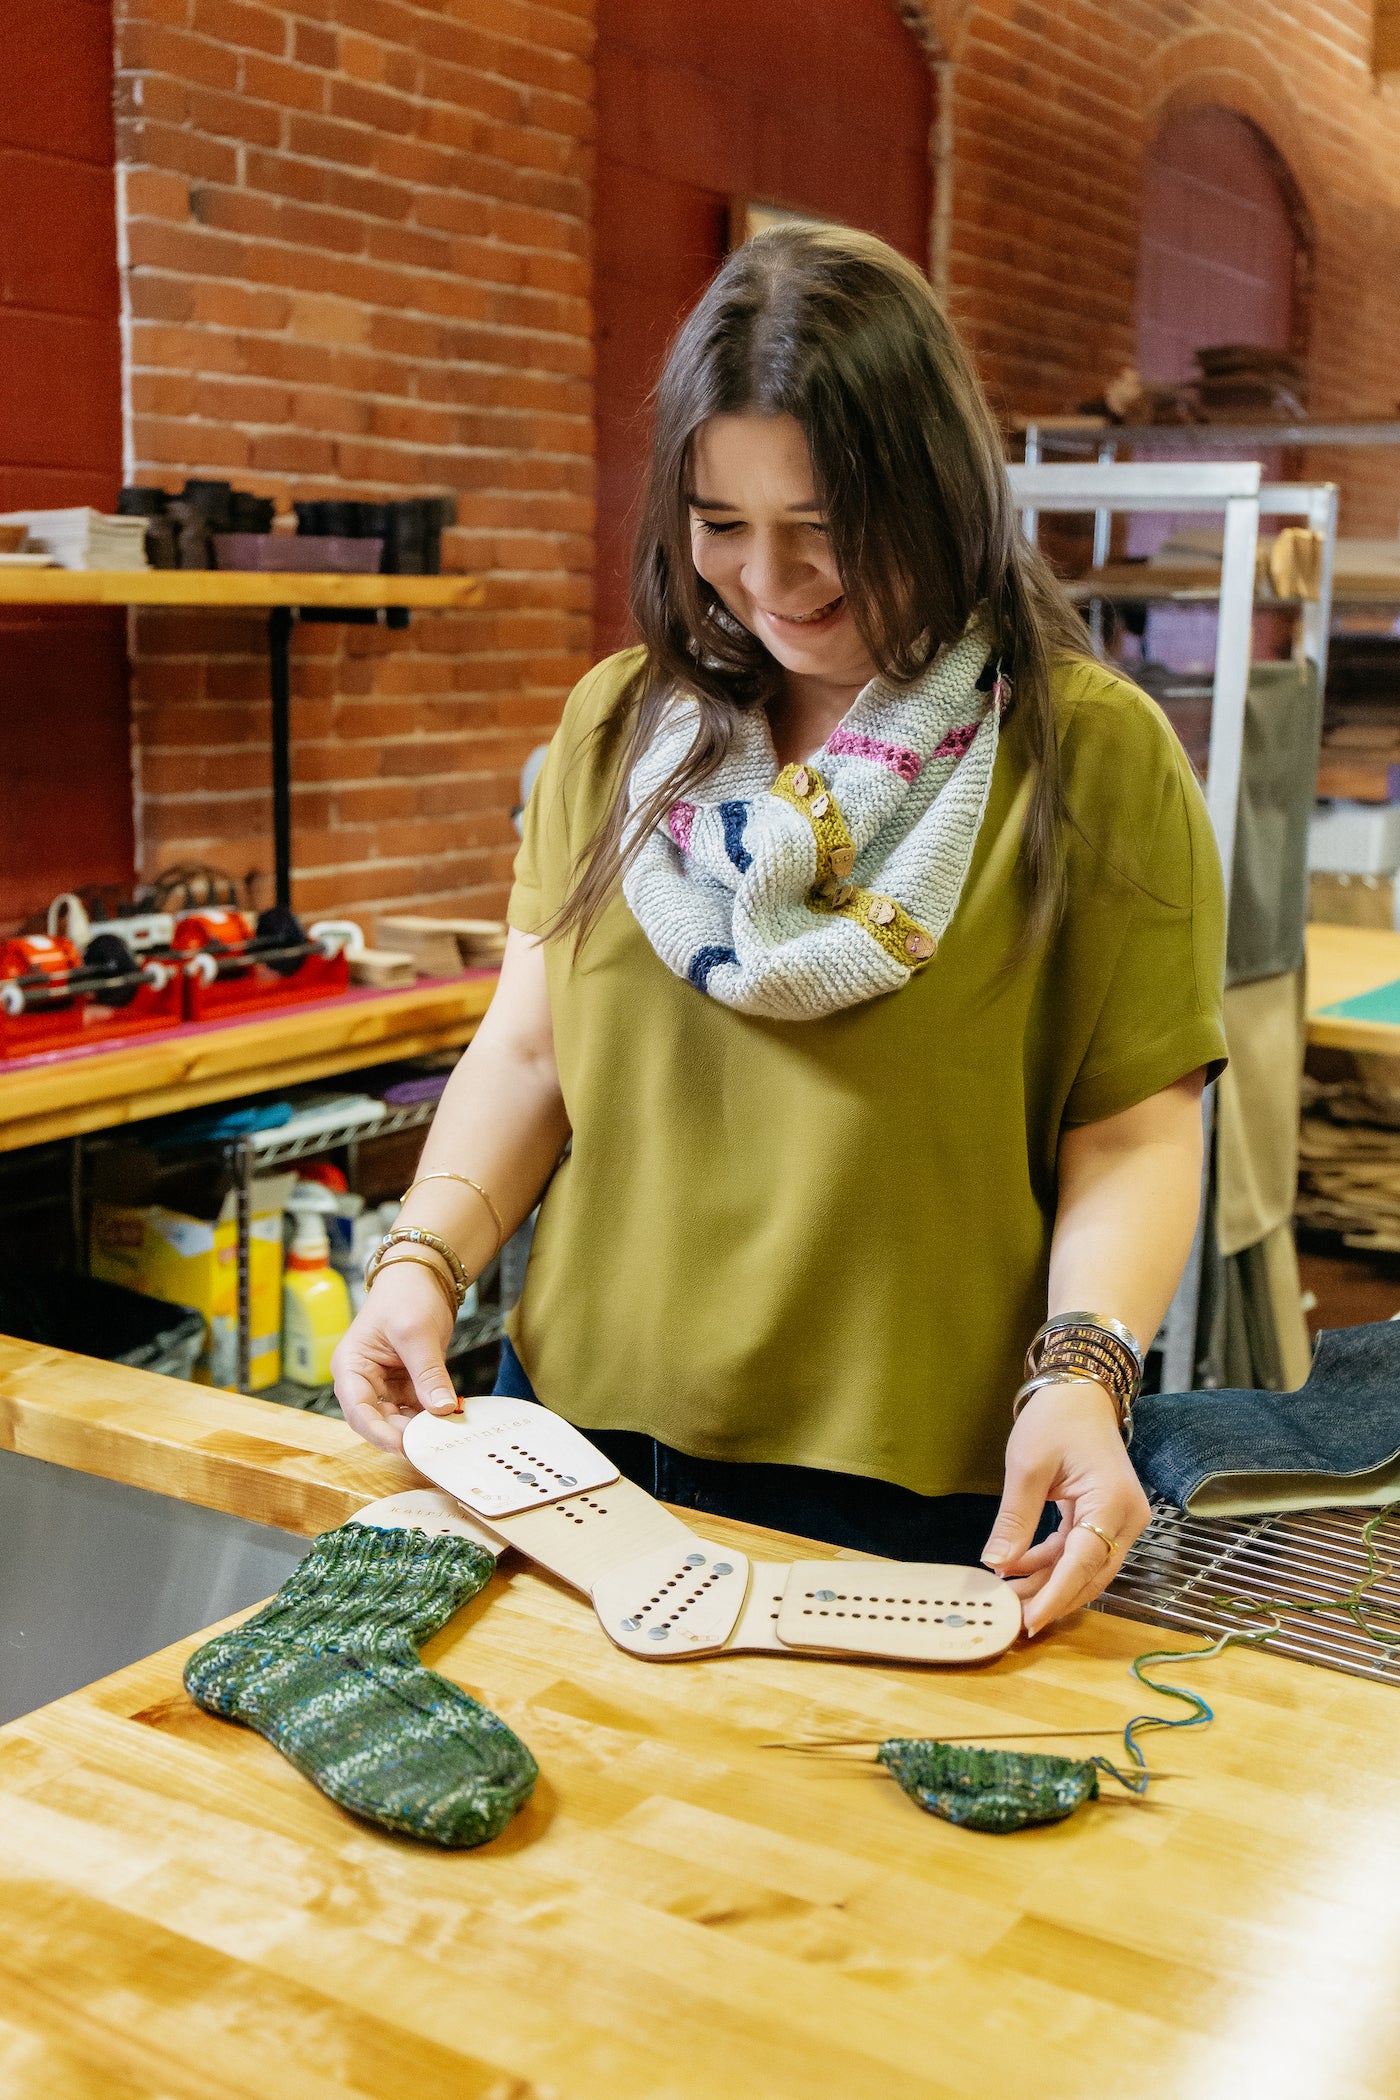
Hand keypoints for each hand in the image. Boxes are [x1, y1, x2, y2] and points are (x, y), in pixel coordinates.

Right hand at [331, 1262, 459, 1453]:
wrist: (423, 1274)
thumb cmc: (406, 1294)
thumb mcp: (417, 1332)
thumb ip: (428, 1372)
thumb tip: (441, 1409)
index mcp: (350, 1366)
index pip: (358, 1410)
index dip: (378, 1432)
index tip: (403, 1446)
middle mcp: (363, 1381)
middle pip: (379, 1420)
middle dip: (404, 1433)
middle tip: (434, 1443)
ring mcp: (385, 1385)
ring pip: (399, 1419)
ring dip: (421, 1428)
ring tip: (446, 1434)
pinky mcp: (406, 1384)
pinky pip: (417, 1408)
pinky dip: (432, 1416)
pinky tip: (450, 1420)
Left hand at [981, 1381, 1149, 1636]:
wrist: (1080, 1392)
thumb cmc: (1056, 1420)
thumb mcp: (1027, 1466)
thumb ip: (1015, 1519)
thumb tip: (996, 1563)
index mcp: (1112, 1503)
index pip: (1084, 1563)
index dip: (1056, 1595)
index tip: (1029, 1621)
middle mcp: (1126, 1519)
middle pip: (1090, 1575)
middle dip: (1051, 1597)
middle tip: (1011, 1616)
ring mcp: (1119, 1520)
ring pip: (1085, 1568)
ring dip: (1048, 1583)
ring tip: (1007, 1596)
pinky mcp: (1105, 1518)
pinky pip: (1079, 1552)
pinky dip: (1050, 1563)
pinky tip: (1018, 1568)